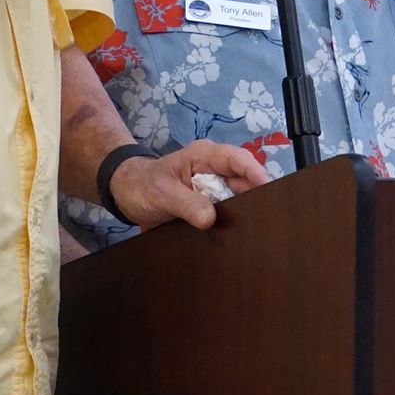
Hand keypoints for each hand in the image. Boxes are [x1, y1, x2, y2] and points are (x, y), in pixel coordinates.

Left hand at [109, 140, 270, 230]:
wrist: (127, 195)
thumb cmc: (142, 185)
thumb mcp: (161, 193)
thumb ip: (186, 204)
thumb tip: (211, 218)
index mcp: (204, 156)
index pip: (238, 159)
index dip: (255, 174)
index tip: (268, 190)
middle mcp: (214, 170)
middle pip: (245, 181)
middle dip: (256, 198)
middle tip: (265, 221)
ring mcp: (214, 188)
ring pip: (240, 199)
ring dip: (245, 213)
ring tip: (255, 232)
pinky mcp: (211, 206)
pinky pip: (228, 212)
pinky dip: (233, 223)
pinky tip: (238, 238)